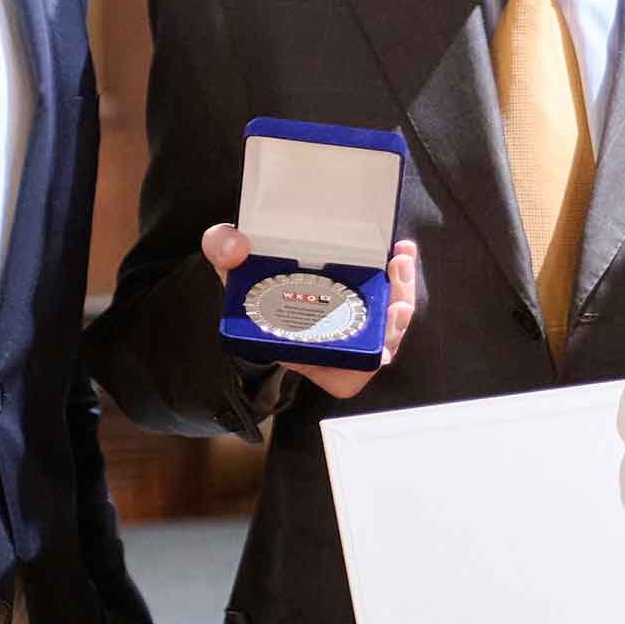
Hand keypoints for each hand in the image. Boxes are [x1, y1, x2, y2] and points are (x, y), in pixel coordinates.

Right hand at [203, 226, 419, 399]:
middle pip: (376, 345)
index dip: (363, 369)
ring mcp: (352, 318)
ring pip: (388, 319)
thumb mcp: (230, 267)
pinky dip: (399, 274)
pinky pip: (389, 293)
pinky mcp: (365, 293)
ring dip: (401, 292)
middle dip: (392, 325)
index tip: (380, 352)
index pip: (343, 375)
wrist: (257, 266)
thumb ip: (223, 253)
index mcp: (305, 351)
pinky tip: (400, 249)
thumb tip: (234, 250)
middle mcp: (334, 341)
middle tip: (396, 297)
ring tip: (400, 262)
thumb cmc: (247, 280)